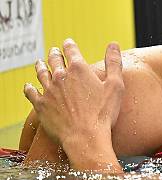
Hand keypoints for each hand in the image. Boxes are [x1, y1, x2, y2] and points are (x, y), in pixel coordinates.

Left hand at [23, 39, 124, 156]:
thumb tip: (113, 44)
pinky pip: (30, 92)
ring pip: (41, 72)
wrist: (85, 137)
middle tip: (54, 51)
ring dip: (40, 65)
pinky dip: (29, 86)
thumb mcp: (115, 86)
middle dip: (55, 53)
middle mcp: (61, 76)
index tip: (68, 42)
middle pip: (54, 59)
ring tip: (40, 62)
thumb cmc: (103, 113)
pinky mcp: (40, 104)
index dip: (69, 44)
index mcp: (79, 69)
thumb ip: (114, 63)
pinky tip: (28, 85)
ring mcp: (48, 90)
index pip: (71, 50)